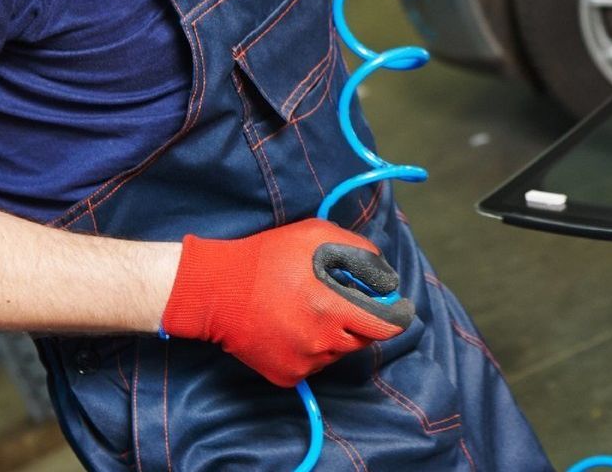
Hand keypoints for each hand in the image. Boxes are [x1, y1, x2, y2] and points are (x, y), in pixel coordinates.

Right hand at [160, 219, 413, 386]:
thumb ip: (360, 253)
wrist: (216, 291)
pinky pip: (314, 364)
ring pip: (338, 352)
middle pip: (362, 339)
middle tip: (336, 300)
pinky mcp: (287, 376)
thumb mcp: (317, 236)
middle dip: (359, 320)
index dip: (395, 316)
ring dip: (333, 334)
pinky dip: (311, 349)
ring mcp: (304, 363)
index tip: (395, 308)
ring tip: (306, 310)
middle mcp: (322, 343)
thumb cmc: (268, 258)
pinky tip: (290, 327)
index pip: (385, 326)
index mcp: (333, 309)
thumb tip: (386, 277)